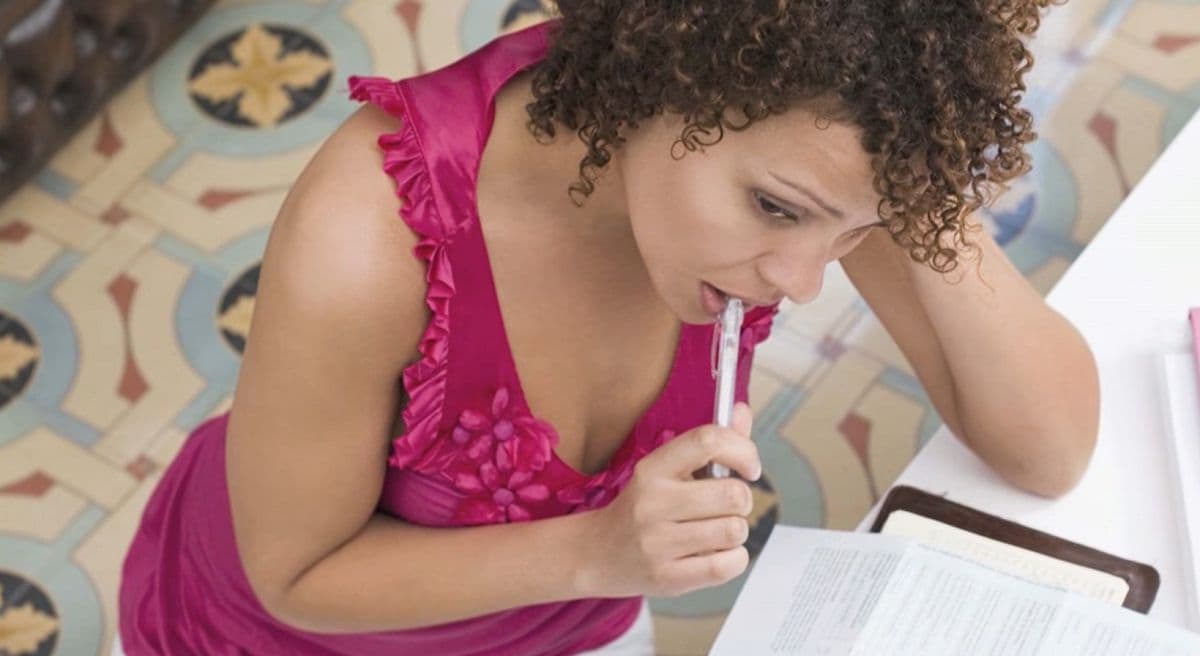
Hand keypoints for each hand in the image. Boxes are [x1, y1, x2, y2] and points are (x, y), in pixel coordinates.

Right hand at [576, 403, 760, 597]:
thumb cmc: (641, 508)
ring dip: (736, 531)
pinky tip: (717, 553)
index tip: (749, 466)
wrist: (596, 554)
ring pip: (734, 530)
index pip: (708, 441)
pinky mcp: (668, 578)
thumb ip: (708, 444)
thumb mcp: (666, 471)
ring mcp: (658, 543)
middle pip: (732, 493)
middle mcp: (652, 503)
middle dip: (742, 499)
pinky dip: (734, 559)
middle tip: (728, 505)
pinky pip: (727, 565)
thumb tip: (742, 412)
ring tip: (716, 531)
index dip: (742, 450)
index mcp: (653, 469)